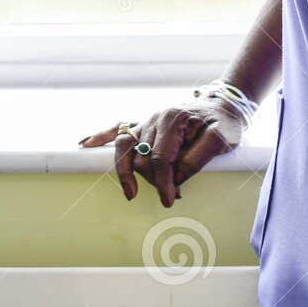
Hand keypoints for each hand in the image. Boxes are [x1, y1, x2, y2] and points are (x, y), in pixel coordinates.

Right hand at [79, 97, 247, 206]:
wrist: (223, 106)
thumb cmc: (223, 124)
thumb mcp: (221, 140)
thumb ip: (196, 158)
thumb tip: (174, 178)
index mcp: (173, 119)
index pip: (160, 157)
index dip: (163, 182)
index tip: (168, 200)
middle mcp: (155, 118)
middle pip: (141, 156)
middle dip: (153, 180)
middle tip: (171, 196)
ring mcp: (146, 120)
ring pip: (126, 147)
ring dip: (125, 170)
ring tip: (130, 192)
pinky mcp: (143, 123)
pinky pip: (117, 129)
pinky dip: (99, 136)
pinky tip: (84, 144)